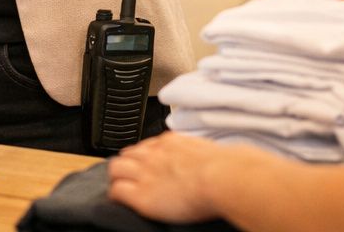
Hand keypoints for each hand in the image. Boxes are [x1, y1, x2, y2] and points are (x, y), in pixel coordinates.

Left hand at [108, 133, 246, 223]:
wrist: (222, 177)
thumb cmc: (227, 168)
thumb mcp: (213, 152)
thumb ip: (204, 154)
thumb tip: (215, 160)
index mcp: (172, 142)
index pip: (148, 146)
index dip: (144, 156)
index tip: (146, 163)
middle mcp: (155, 154)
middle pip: (127, 154)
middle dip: (126, 163)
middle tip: (129, 175)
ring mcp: (146, 172)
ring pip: (116, 169)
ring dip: (117, 177)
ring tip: (120, 187)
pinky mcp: (142, 194)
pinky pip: (117, 191)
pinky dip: (116, 195)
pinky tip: (119, 200)